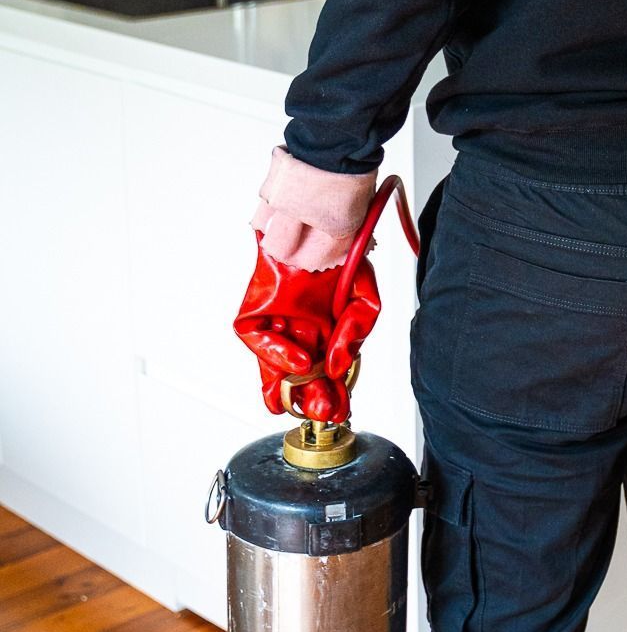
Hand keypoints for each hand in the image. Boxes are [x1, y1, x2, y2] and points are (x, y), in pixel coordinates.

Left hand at [233, 233, 380, 423]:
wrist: (322, 220)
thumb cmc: (343, 250)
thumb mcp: (366, 298)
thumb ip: (356, 333)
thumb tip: (340, 366)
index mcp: (329, 328)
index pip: (327, 371)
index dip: (333, 393)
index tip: (339, 411)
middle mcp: (302, 328)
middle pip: (300, 376)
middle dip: (311, 398)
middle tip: (323, 412)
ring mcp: (277, 321)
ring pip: (272, 366)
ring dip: (286, 387)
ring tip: (303, 400)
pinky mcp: (254, 312)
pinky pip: (257, 340)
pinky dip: (274, 355)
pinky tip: (298, 362)